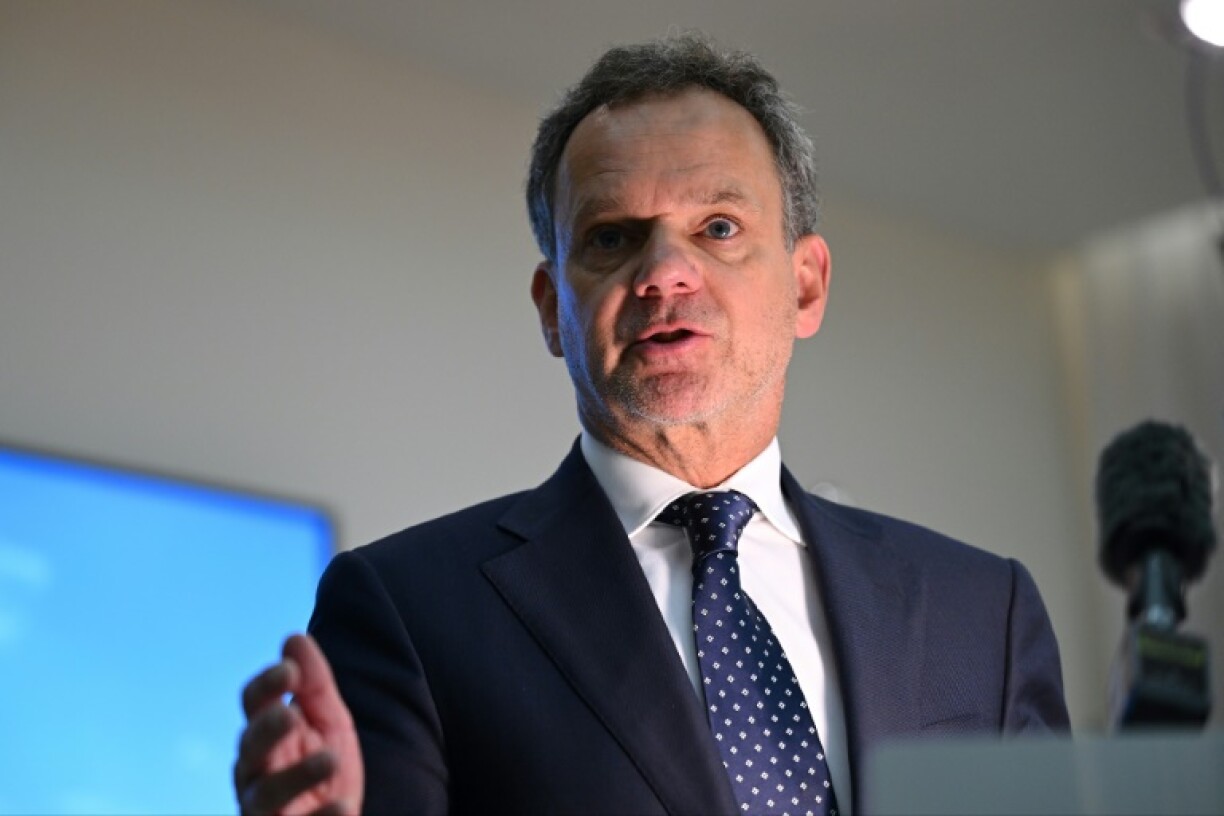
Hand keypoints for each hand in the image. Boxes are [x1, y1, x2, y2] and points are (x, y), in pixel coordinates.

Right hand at [233, 634, 363, 814]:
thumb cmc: (325, 767)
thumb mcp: (329, 722)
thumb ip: (314, 684)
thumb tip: (293, 638)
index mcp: (265, 736)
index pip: (253, 705)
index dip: (266, 687)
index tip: (289, 670)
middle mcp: (256, 772)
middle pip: (250, 748)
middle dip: (267, 731)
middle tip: (290, 716)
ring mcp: (267, 810)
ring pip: (266, 794)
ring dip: (298, 775)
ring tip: (331, 759)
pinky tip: (345, 807)